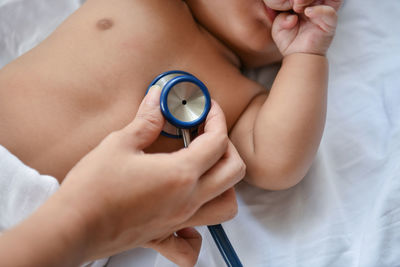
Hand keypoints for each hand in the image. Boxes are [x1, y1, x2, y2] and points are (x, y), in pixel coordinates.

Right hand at [58, 85, 244, 264]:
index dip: (216, 119)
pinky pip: (193, 244)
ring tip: (205, 171)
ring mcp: (180, 220)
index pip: (217, 142)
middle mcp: (187, 199)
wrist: (73, 225)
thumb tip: (157, 99)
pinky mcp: (165, 235)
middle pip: (233, 172)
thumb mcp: (120, 144)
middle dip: (228, 148)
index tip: (209, 109)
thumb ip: (146, 121)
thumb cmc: (93, 187)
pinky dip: (199, 232)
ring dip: (225, 185)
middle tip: (209, 136)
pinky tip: (187, 216)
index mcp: (180, 173)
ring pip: (226, 206)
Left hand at [270, 0, 341, 55]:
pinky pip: (330, 12)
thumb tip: (291, 16)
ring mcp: (324, 12)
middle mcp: (316, 5)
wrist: (298, 57)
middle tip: (293, 3)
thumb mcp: (278, 26)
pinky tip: (307, 12)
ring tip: (297, 6)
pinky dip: (318, 10)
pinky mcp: (330, 23)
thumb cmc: (289, 41)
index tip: (286, 3)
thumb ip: (280, 16)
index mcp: (304, 3)